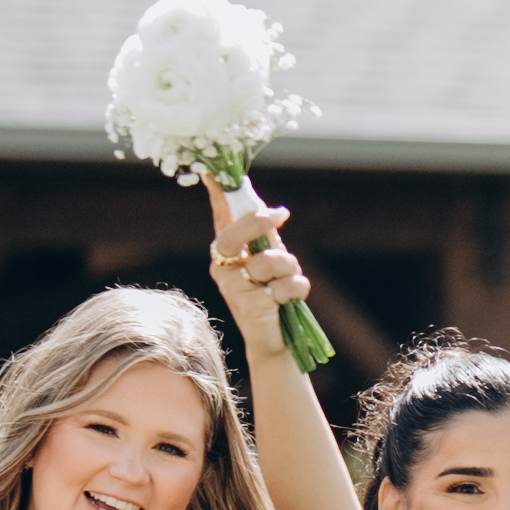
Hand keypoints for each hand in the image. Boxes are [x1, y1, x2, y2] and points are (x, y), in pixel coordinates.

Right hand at [207, 183, 308, 328]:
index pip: (220, 217)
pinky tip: (290, 299)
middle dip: (258, 222)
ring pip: (270, 260)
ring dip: (290, 267)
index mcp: (226, 252)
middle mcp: (223, 268)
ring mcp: (233, 287)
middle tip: (281, 213)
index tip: (212, 171)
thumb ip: (261, 231)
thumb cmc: (272, 293)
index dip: (217, 195)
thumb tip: (253, 195)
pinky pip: (286, 284)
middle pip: (233, 235)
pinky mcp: (250, 306)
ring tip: (288, 280)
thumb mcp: (268, 257)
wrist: (275, 338)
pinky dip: (298, 288)